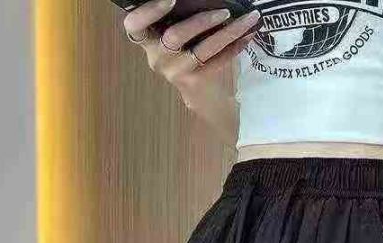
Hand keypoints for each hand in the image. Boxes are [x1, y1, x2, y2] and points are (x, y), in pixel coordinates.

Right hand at [123, 0, 261, 96]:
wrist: (200, 93)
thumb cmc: (186, 52)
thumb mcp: (177, 33)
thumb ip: (180, 16)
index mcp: (147, 39)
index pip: (133, 26)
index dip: (148, 12)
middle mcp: (157, 57)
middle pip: (174, 36)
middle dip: (201, 20)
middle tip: (224, 10)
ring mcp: (175, 71)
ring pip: (202, 48)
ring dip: (227, 32)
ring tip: (246, 19)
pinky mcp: (194, 81)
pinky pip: (217, 61)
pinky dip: (235, 47)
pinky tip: (248, 35)